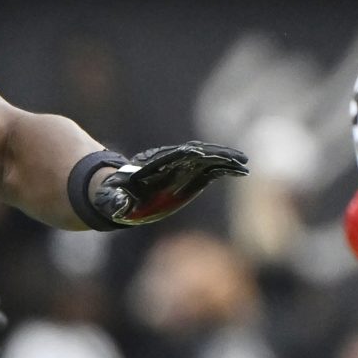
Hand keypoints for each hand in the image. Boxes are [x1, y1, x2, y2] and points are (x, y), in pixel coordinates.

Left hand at [90, 142, 249, 226]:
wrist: (120, 193)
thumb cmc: (115, 196)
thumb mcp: (112, 199)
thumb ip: (116, 201)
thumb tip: (117, 205)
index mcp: (156, 165)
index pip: (176, 156)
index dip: (191, 154)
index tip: (205, 155)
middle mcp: (172, 163)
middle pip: (198, 153)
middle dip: (216, 155)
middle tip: (237, 158)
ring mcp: (182, 168)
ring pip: (207, 160)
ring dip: (226, 160)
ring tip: (245, 164)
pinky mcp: (190, 176)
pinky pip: (211, 170)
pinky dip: (226, 170)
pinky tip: (241, 172)